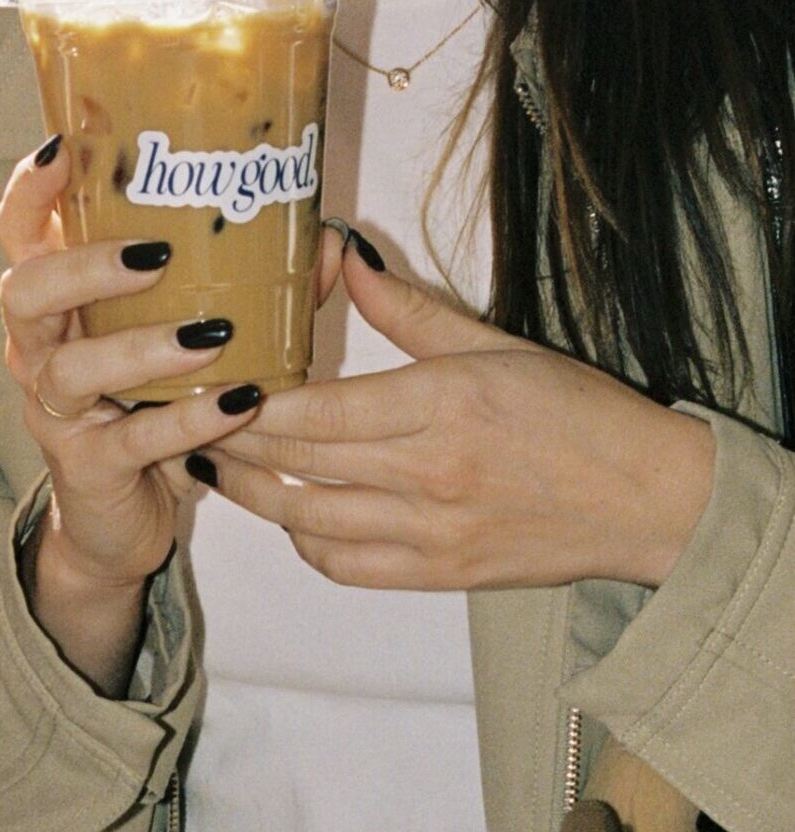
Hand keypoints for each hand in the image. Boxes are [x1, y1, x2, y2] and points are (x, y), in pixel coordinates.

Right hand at [0, 137, 341, 689]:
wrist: (118, 525)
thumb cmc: (149, 415)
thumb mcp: (181, 344)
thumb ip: (239, 290)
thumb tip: (323, 238)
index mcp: (55, 308)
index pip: (17, 233)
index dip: (33, 189)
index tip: (69, 149)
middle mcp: (37, 355)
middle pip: (24, 293)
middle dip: (83, 267)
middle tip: (155, 254)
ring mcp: (55, 415)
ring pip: (71, 370)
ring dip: (140, 346)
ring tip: (209, 335)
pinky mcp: (86, 469)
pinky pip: (131, 439)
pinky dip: (186, 419)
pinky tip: (237, 404)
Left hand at [190, 243, 716, 590]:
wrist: (648, 501)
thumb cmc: (577, 416)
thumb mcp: (497, 345)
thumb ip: (409, 310)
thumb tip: (345, 256)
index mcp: (442, 405)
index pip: (315, 410)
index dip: (249, 404)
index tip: (207, 385)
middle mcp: (427, 473)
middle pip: (297, 461)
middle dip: (230, 442)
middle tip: (184, 422)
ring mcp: (428, 532)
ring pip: (305, 518)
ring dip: (251, 494)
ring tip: (214, 466)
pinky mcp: (435, 575)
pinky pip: (342, 565)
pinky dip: (302, 542)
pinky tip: (286, 516)